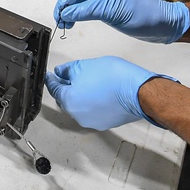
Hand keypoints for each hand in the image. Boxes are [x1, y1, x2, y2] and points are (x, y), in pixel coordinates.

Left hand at [44, 56, 174, 129]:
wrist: (138, 92)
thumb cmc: (113, 77)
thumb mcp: (85, 65)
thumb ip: (69, 70)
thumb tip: (60, 72)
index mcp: (69, 101)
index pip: (54, 89)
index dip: (51, 79)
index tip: (50, 75)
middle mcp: (77, 115)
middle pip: (66, 100)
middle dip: (66, 88)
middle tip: (70, 75)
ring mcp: (91, 121)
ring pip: (79, 107)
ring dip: (80, 96)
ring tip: (89, 82)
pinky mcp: (104, 124)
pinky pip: (92, 112)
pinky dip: (91, 103)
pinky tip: (99, 92)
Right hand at [53, 0, 189, 42]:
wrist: (160, 24)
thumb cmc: (139, 12)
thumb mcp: (108, 10)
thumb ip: (83, 11)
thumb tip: (64, 14)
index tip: (61, 10)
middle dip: (68, 4)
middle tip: (60, 18)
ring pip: (84, 0)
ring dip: (73, 11)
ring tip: (66, 23)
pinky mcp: (110, 6)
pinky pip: (90, 7)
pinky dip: (81, 14)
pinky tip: (75, 22)